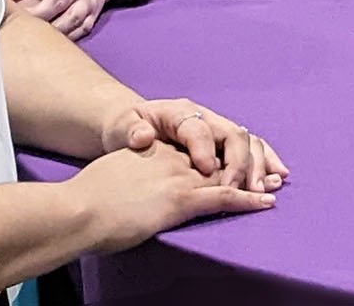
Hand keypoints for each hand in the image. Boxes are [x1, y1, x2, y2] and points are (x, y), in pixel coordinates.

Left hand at [5, 0, 132, 39]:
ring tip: (27, 40)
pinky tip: (46, 44)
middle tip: (9, 26)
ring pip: (66, 22)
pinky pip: (76, 33)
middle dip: (29, 16)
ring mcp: (84, 3)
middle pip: (51, 4)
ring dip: (46, 32)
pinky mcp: (90, 18)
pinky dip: (61, 40)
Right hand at [68, 142, 275, 252]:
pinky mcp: (181, 199)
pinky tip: (265, 202)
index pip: (203, 142)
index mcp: (160, 148)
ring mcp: (180, 177)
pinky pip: (223, 197)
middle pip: (223, 153)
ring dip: (255, 180)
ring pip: (229, 172)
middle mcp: (175, 157)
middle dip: (250, 162)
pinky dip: (247, 200)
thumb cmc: (90, 197)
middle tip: (271, 173)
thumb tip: (141, 180)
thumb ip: (138, 169)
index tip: (241, 159)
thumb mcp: (119, 170)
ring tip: (275, 186)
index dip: (227, 150)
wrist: (78, 210)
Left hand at [109, 98, 288, 192]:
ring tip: (266, 187)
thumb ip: (130, 129)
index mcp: (179, 112)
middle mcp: (205, 118)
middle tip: (240, 189)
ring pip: (248, 142)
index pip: (197, 129)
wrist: (131, 124)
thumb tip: (143, 136)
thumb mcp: (120, 126)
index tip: (206, 170)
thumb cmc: (124, 128)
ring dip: (259, 165)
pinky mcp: (224, 144)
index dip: (204, 149)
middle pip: (232, 135)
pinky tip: (278, 176)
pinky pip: (252, 150)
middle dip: (240, 163)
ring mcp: (218, 130)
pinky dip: (266, 162)